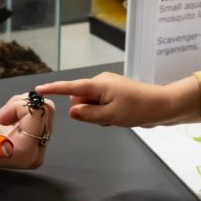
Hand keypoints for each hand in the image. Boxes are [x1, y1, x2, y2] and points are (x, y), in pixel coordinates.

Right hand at [0, 92, 54, 167]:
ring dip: (20, 105)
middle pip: (45, 110)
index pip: (38, 113)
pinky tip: (8, 118)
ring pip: (44, 108)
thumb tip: (5, 147)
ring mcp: (35, 147)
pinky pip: (40, 111)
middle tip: (1, 116)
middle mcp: (35, 153)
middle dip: (21, 104)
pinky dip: (23, 107)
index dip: (17, 107)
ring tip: (2, 117)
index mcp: (24, 154)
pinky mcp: (34, 140)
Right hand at [36, 72, 175, 126]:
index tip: (38, 89)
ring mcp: (108, 87)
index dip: (54, 89)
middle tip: (106, 119)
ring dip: (97, 114)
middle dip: (86, 110)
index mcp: (98, 84)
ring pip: (90, 103)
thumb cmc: (137, 109)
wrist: (163, 106)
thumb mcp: (110, 116)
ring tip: (115, 118)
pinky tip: (119, 117)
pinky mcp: (115, 93)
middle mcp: (100, 82)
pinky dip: (104, 113)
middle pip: (80, 98)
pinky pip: (100, 104)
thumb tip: (72, 110)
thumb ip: (88, 114)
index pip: (70, 87)